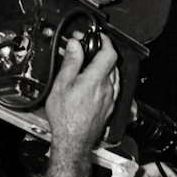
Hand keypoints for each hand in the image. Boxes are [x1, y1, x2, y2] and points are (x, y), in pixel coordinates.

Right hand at [45, 35, 119, 151]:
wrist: (74, 139)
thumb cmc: (66, 116)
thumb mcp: (62, 84)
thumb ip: (71, 63)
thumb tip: (76, 45)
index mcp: (96, 80)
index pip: (109, 54)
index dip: (105, 41)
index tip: (98, 36)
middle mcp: (108, 89)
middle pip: (112, 64)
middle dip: (101, 52)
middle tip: (87, 48)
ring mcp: (111, 99)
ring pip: (114, 76)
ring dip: (105, 66)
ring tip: (89, 63)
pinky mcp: (110, 107)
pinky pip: (113, 88)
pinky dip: (106, 79)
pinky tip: (94, 81)